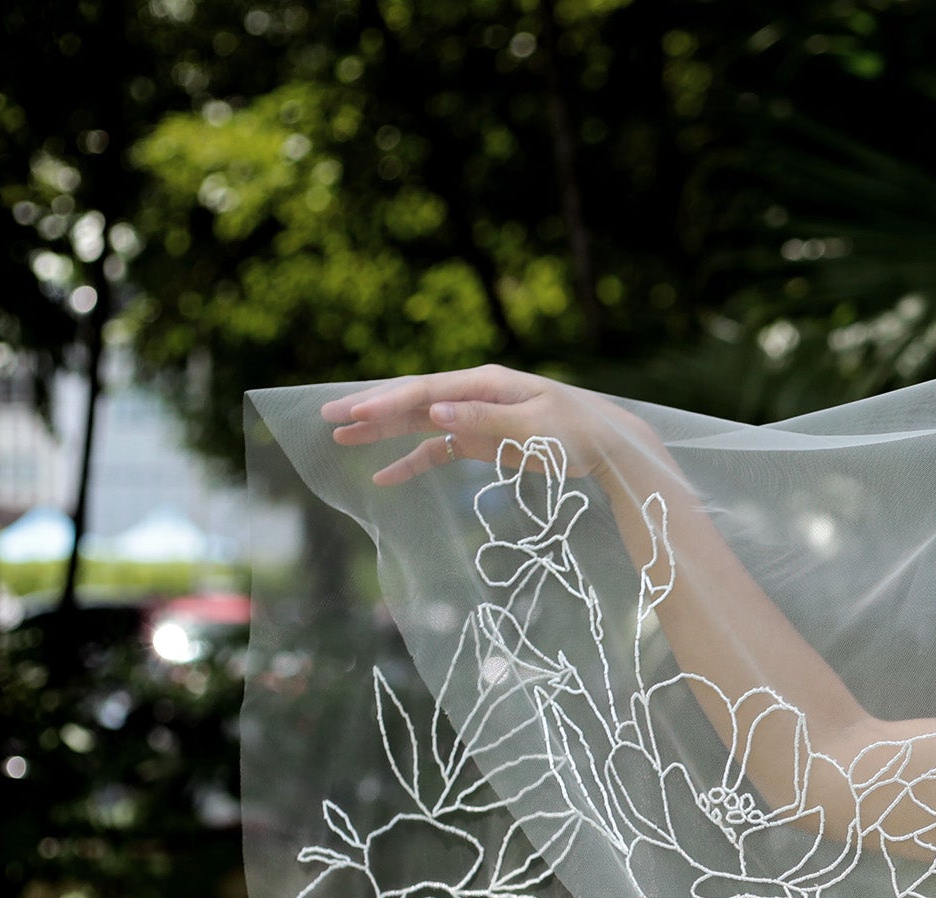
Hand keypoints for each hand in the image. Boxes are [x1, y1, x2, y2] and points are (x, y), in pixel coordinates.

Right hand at [320, 366, 668, 490]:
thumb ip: (484, 421)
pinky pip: (439, 449)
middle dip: (370, 409)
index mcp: (485, 383)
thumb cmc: (576, 433)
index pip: (425, 392)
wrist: (609, 444)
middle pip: (413, 401)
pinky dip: (413, 460)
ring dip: (382, 431)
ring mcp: (476, 416)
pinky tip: (385, 475)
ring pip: (419, 422)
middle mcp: (474, 394)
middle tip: (326, 416)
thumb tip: (436, 414)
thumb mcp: (533, 428)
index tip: (353, 412)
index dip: (387, 403)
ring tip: (340, 436)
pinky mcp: (483, 440)